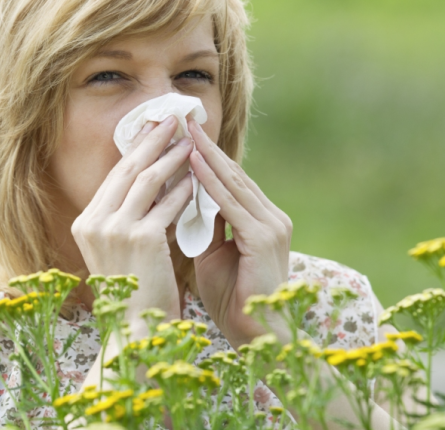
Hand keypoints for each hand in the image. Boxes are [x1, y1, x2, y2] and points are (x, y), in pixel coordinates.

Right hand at [71, 116, 193, 321]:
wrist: (133, 330)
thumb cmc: (132, 292)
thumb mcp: (120, 250)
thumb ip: (127, 217)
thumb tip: (154, 183)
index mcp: (86, 223)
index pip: (114, 176)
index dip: (135, 149)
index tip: (152, 130)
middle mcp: (93, 222)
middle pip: (128, 169)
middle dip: (152, 140)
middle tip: (172, 118)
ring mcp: (114, 229)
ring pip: (147, 180)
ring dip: (171, 157)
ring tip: (190, 141)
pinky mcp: (140, 239)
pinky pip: (167, 204)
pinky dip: (183, 189)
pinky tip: (196, 178)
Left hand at [187, 120, 292, 346]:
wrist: (255, 334)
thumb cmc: (231, 297)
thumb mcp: (214, 254)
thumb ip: (207, 226)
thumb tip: (188, 200)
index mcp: (261, 220)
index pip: (231, 182)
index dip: (207, 158)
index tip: (184, 137)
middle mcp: (271, 217)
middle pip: (233, 174)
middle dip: (206, 147)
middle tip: (184, 121)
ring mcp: (271, 225)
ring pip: (233, 183)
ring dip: (207, 156)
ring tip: (185, 131)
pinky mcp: (263, 237)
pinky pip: (231, 204)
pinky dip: (211, 182)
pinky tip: (194, 163)